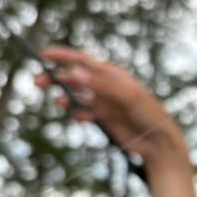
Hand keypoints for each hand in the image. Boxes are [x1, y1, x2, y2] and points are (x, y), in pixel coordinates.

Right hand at [34, 47, 189, 175]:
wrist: (158, 141)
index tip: (43, 55)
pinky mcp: (105, 119)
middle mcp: (106, 86)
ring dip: (65, 97)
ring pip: (77, 96)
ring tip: (57, 103)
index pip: (83, 61)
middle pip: (75, 78)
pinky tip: (77, 116)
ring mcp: (104, 103)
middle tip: (38, 82)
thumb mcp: (128, 96)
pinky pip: (85, 112)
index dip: (63, 57)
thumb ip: (102, 85)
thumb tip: (76, 74)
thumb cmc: (148, 113)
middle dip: (56, 78)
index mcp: (112, 74)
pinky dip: (78, 113)